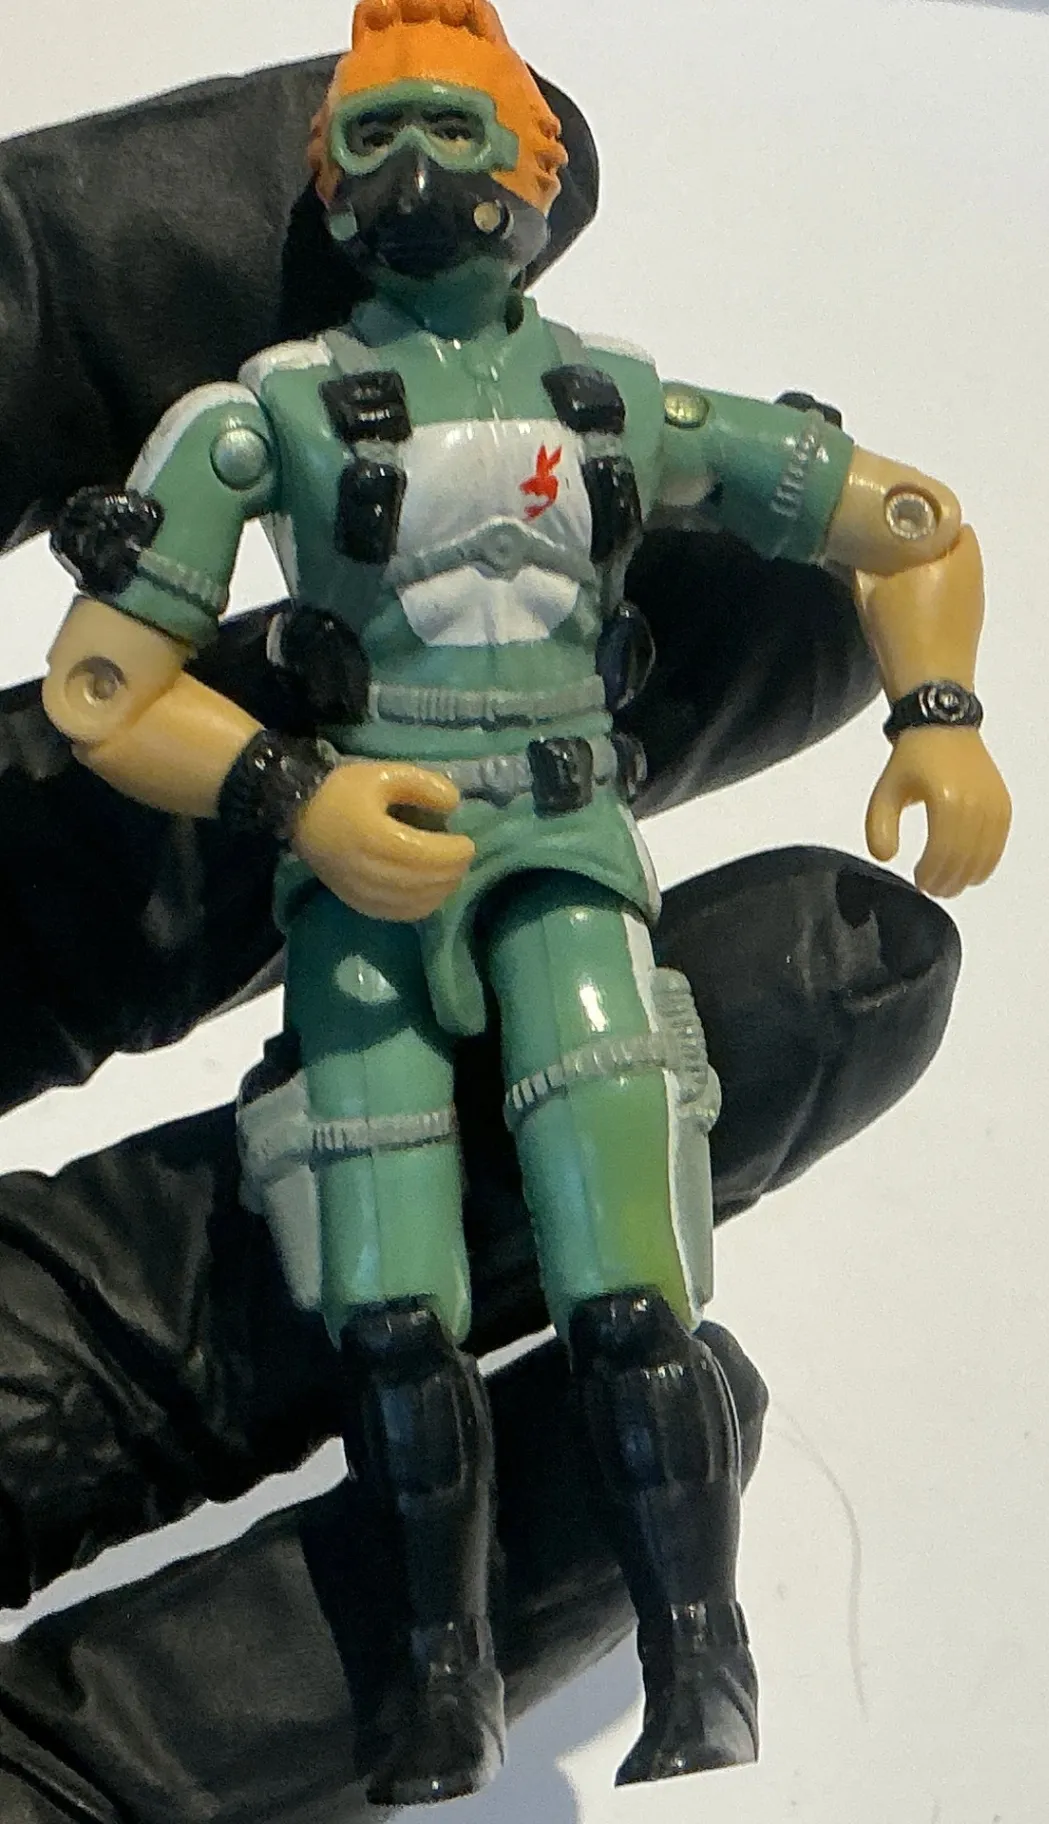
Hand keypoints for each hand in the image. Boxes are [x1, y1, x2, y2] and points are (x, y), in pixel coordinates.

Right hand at [291, 760, 475, 921]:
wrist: (299, 813)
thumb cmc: (343, 790)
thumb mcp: (383, 773)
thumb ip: (422, 785)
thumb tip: (454, 805)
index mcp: (373, 836)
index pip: (423, 855)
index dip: (452, 854)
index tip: (468, 843)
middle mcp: (366, 869)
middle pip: (422, 881)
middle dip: (451, 872)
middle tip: (463, 858)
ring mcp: (360, 890)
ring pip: (412, 903)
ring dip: (440, 891)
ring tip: (451, 874)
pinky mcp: (355, 902)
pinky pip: (396, 914)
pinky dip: (420, 906)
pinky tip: (431, 892)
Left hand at [866, 726, 1011, 897]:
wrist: (943, 726)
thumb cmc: (913, 759)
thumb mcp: (885, 791)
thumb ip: (879, 827)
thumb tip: (885, 857)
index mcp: (946, 799)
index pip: (942, 852)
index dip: (931, 873)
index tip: (918, 881)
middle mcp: (975, 803)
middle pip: (964, 858)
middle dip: (947, 880)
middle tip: (932, 889)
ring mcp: (993, 805)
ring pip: (984, 856)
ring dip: (966, 876)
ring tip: (948, 885)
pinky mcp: (1003, 805)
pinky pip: (998, 844)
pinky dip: (985, 863)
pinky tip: (970, 872)